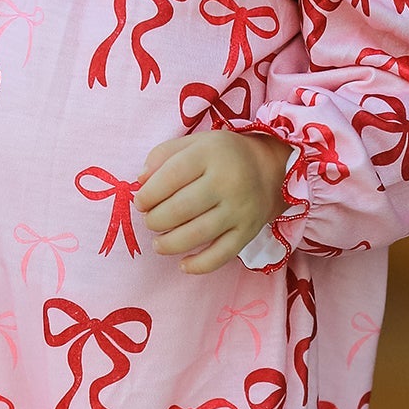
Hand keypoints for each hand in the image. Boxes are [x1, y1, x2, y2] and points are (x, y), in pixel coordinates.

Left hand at [135, 129, 292, 274]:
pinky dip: (199, 265)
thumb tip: (141, 181)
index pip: (171, 176)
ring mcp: (240, 209)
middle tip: (151, 221)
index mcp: (210, 154)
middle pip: (182, 208)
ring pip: (198, 234)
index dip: (149, 194)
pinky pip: (221, 255)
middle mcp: (228, 182)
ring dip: (170, 244)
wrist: (268, 169)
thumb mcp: (192, 144)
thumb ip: (162, 156)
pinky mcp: (248, 232)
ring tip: (159, 243)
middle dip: (156, 219)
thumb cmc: (220, 157)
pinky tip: (183, 264)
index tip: (141, 203)